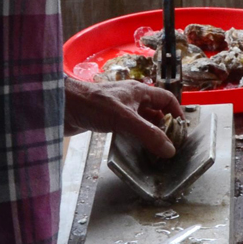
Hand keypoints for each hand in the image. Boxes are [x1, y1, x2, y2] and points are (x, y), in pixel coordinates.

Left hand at [65, 75, 182, 159]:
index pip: (167, 99)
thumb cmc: (93, 105)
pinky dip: (134, 138)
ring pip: (141, 121)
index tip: (181, 131)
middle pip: (155, 112)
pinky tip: (134, 149)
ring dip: (148, 134)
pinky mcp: (107, 120)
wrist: (61, 105)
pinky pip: (127, 129)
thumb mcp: (124, 119)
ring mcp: (119, 109)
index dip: (177, 112)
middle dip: (163, 128)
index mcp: (139, 91)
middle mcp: (131, 99)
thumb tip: (170, 150)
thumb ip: (148, 134)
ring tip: (154, 152)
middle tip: (168, 147)